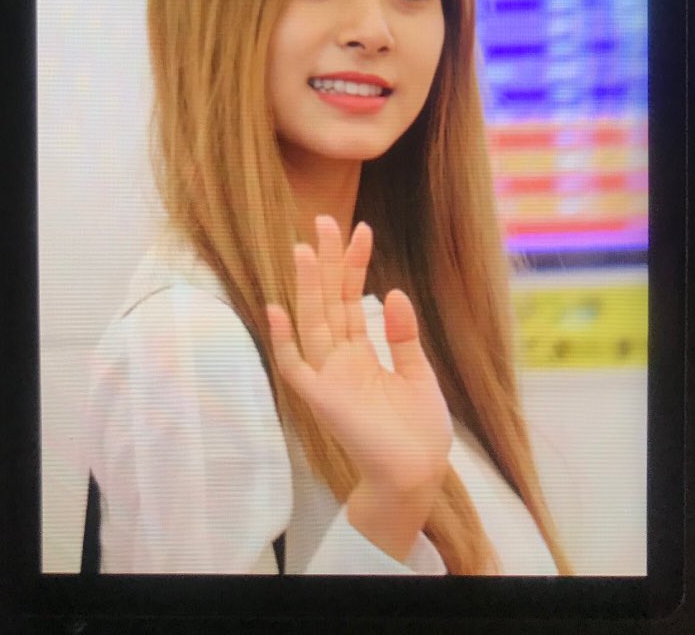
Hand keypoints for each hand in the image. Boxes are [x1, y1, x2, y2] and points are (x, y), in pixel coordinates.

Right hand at [266, 215, 452, 499]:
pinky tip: (276, 308)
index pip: (351, 299)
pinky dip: (283, 341)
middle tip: (324, 219)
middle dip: (327, 262)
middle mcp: (339, 359)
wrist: (418, 475)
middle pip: (328, 301)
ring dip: (308, 288)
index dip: (354, 265)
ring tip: (306, 249)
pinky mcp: (323, 400)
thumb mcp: (418, 375)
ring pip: (312, 323)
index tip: (361, 229)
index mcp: (360, 352)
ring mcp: (328, 377)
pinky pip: (295, 368)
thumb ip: (403, 336)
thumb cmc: (418, 431)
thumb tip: (394, 293)